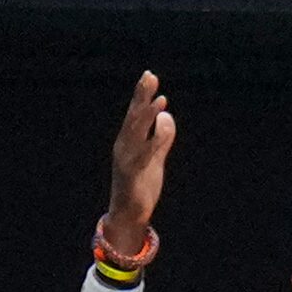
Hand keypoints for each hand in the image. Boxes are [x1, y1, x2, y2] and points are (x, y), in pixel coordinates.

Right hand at [104, 71, 175, 257]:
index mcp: (128, 141)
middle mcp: (124, 146)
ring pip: (137, 132)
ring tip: (159, 99)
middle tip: (150, 76)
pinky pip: (145, 153)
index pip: (136, 113)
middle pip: (134, 116)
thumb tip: (166, 115)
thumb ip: (161, 137)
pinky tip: (161, 127)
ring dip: (148, 115)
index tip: (150, 76)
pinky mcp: (134, 173)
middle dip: (142, 96)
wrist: (128, 215)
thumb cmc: (140, 185)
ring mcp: (127, 158)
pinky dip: (154, 139)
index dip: (143, 95)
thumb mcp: (154, 157)